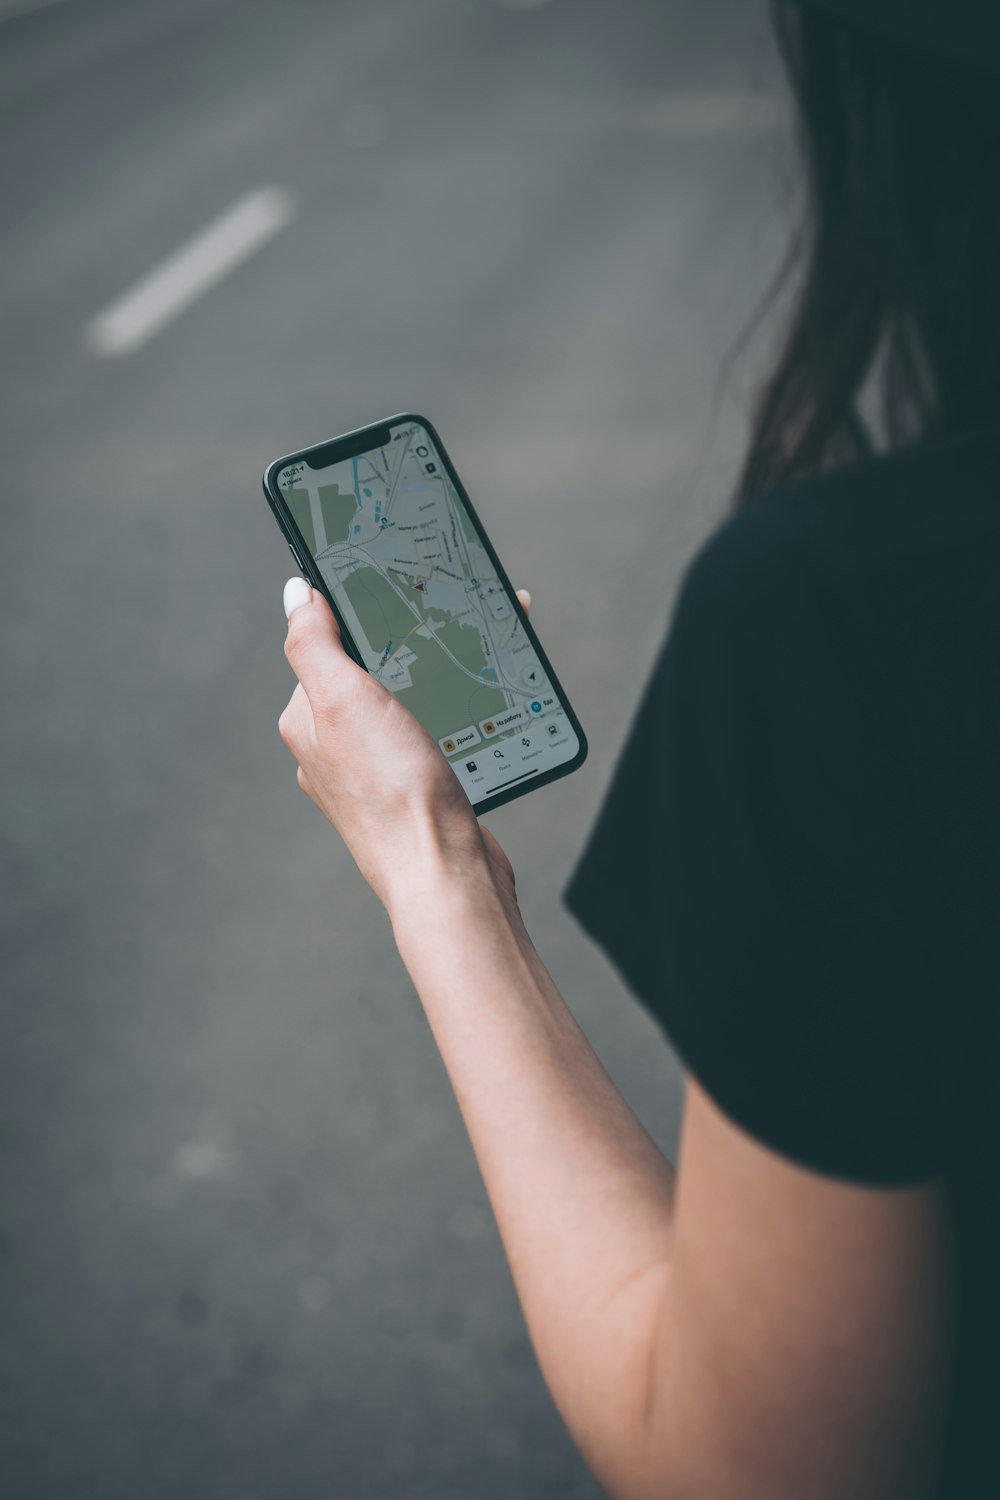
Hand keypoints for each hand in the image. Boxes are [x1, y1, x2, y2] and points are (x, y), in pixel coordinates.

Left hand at [277, 579, 530, 918]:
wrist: (447, 873)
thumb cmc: (394, 792)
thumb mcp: (343, 699)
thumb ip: (312, 642)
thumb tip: (294, 592)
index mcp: (306, 723)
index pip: (326, 647)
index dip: (361, 616)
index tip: (398, 591)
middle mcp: (334, 750)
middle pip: (371, 673)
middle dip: (409, 646)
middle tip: (449, 624)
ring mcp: (375, 774)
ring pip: (405, 704)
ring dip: (439, 679)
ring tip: (474, 661)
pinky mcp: (415, 792)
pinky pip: (432, 735)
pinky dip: (455, 714)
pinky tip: (479, 712)